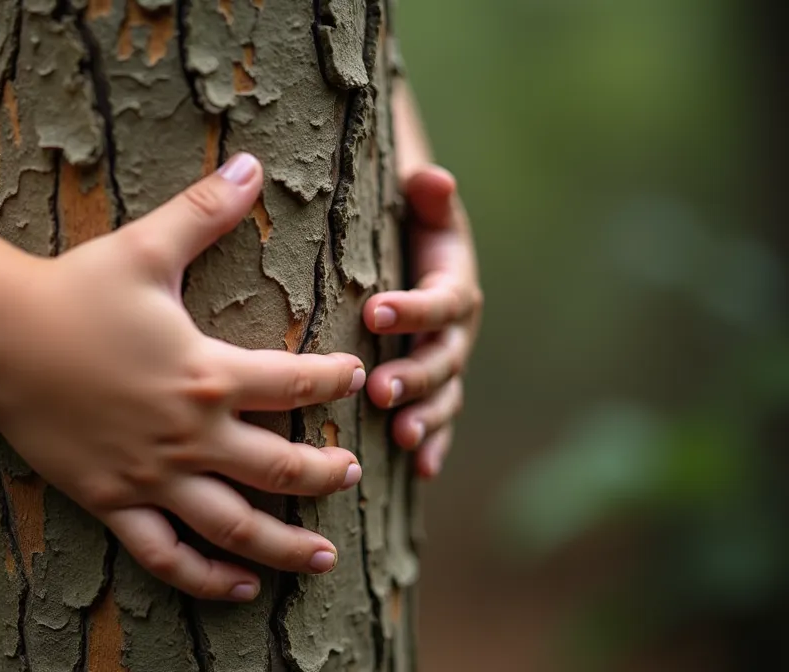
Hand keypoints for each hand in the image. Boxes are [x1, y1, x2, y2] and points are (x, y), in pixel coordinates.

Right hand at [0, 154, 367, 601]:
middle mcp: (189, 434)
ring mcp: (152, 475)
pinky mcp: (113, 499)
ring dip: (286, 543)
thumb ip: (206, 211)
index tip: (356, 378)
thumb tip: (252, 162)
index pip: (296, 385)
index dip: (335, 381)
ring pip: (234, 525)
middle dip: (325, 473)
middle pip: (281, 468)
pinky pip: (166, 552)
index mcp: (207, 372)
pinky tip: (238, 586)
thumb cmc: (71, 290)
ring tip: (324, 556)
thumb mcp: (145, 246)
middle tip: (351, 474)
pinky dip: (206, 577)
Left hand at [363, 165, 481, 478]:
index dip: (413, 309)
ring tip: (398, 436)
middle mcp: (457, 331)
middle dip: (414, 376)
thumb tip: (433, 176)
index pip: (441, 301)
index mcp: (454, 285)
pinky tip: (419, 469)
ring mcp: (447, 364)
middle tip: (378, 389)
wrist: (408, 246)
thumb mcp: (418, 206)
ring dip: (425, 418)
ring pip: (444, 397)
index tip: (373, 311)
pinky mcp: (432, 390)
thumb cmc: (404, 223)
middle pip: (443, 358)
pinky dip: (432, 445)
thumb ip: (428, 198)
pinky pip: (437, 421)